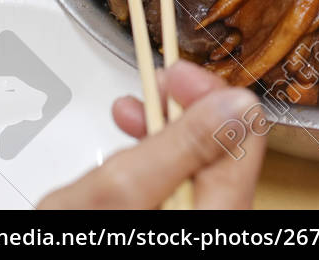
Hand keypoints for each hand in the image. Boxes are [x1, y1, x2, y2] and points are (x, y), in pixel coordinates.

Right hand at [39, 62, 264, 208]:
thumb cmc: (73, 246)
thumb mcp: (115, 193)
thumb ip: (176, 147)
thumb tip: (235, 105)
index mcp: (215, 218)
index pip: (245, 136)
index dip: (210, 93)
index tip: (174, 75)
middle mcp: (216, 224)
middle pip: (223, 149)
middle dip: (185, 110)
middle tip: (152, 88)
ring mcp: (196, 225)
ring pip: (199, 167)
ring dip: (167, 133)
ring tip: (132, 116)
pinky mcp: (178, 225)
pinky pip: (181, 189)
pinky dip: (158, 163)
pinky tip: (133, 152)